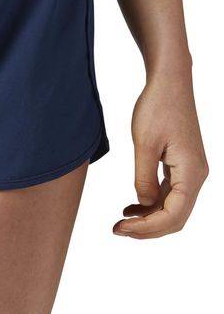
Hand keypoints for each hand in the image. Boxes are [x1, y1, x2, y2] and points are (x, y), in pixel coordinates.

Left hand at [114, 71, 206, 238]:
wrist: (169, 84)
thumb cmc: (157, 108)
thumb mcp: (144, 143)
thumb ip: (144, 177)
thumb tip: (145, 204)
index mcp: (191, 172)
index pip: (174, 215)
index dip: (148, 228)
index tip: (121, 228)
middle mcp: (196, 176)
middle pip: (176, 217)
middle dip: (148, 229)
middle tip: (117, 230)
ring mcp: (190, 171)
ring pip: (172, 208)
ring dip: (148, 219)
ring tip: (121, 222)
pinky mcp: (181, 166)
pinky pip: (169, 194)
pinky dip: (151, 205)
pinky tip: (130, 207)